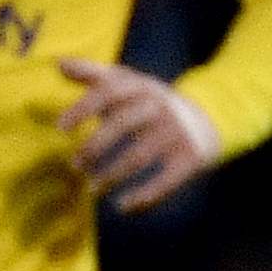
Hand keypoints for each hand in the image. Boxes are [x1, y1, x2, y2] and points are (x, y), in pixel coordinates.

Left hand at [55, 56, 224, 213]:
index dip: (82, 109)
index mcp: (142, 87)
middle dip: (93, 147)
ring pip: (139, 156)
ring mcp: (177, 132)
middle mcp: (161, 106)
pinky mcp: (192, 157)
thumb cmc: (154, 102)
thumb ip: (94, 74)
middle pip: (121, 124)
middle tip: (75, 166)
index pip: (108, 92)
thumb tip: (59, 63)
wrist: (212, 117)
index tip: (60, 129)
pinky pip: (166, 181)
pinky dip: (144, 197)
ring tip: (92, 189)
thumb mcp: (131, 83)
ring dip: (111, 175)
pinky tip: (124, 207)